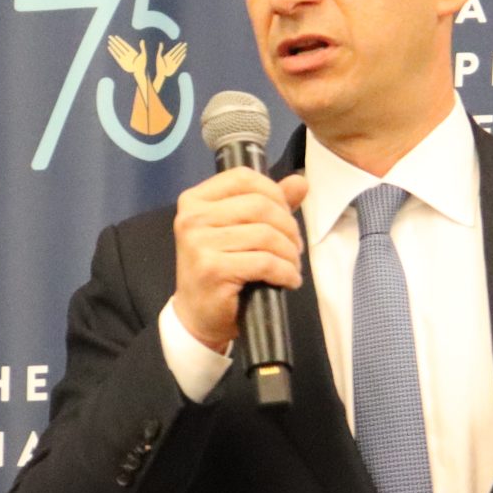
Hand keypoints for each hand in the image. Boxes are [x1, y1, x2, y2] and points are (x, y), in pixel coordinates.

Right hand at [171, 169, 308, 352]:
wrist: (198, 315)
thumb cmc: (220, 269)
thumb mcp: (240, 230)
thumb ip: (269, 203)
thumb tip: (300, 181)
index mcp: (195, 200)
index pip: (243, 177)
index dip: (274, 193)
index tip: (286, 216)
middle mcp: (192, 218)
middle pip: (259, 205)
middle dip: (288, 227)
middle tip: (295, 247)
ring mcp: (199, 244)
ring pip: (265, 235)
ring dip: (289, 252)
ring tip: (293, 265)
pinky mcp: (212, 270)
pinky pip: (264, 262)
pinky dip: (285, 271)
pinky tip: (289, 280)